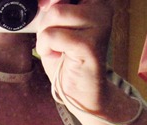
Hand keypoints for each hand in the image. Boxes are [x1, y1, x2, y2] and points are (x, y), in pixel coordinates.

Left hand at [36, 0, 114, 114]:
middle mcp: (102, 7)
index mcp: (96, 0)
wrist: (80, 93)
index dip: (49, 2)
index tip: (44, 8)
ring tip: (56, 49)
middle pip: (58, 1)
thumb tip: (43, 2)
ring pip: (55, 15)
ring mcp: (100, 25)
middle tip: (54, 39)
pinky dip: (46, 48)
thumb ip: (53, 8)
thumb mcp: (56, 26)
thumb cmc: (67, 60)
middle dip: (46, 20)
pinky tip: (57, 57)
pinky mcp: (91, 45)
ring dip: (46, 36)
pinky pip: (53, 36)